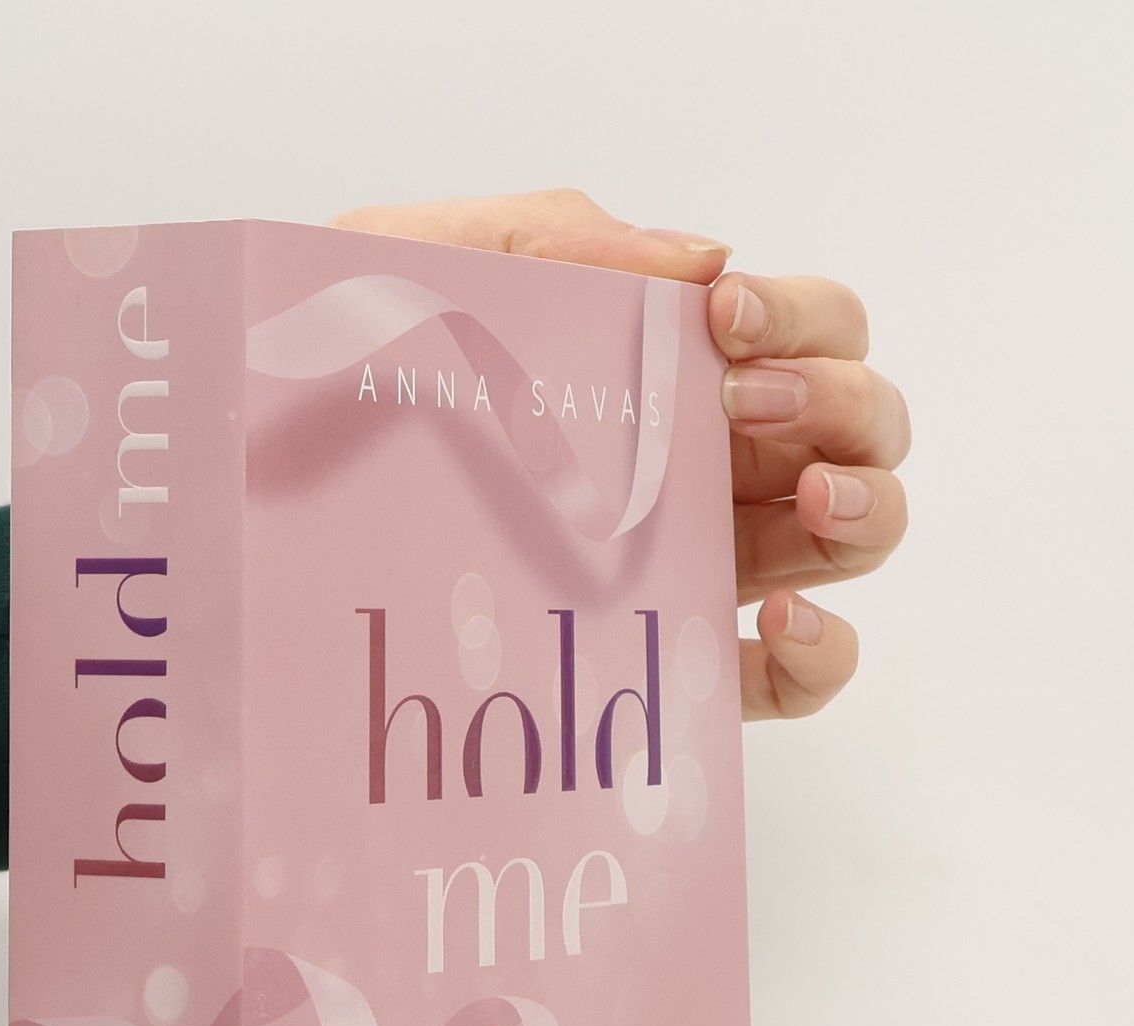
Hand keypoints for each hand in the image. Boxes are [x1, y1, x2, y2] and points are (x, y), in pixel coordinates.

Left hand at [333, 189, 908, 719]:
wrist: (268, 475)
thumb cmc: (354, 374)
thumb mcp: (435, 266)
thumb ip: (565, 241)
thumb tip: (707, 262)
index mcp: (674, 369)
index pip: (812, 326)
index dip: (806, 317)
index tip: (725, 323)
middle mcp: (708, 463)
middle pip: (859, 422)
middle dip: (844, 404)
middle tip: (745, 404)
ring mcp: (702, 565)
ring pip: (851, 534)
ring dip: (865, 509)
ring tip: (809, 503)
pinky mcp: (679, 666)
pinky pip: (796, 676)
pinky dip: (826, 652)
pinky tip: (779, 626)